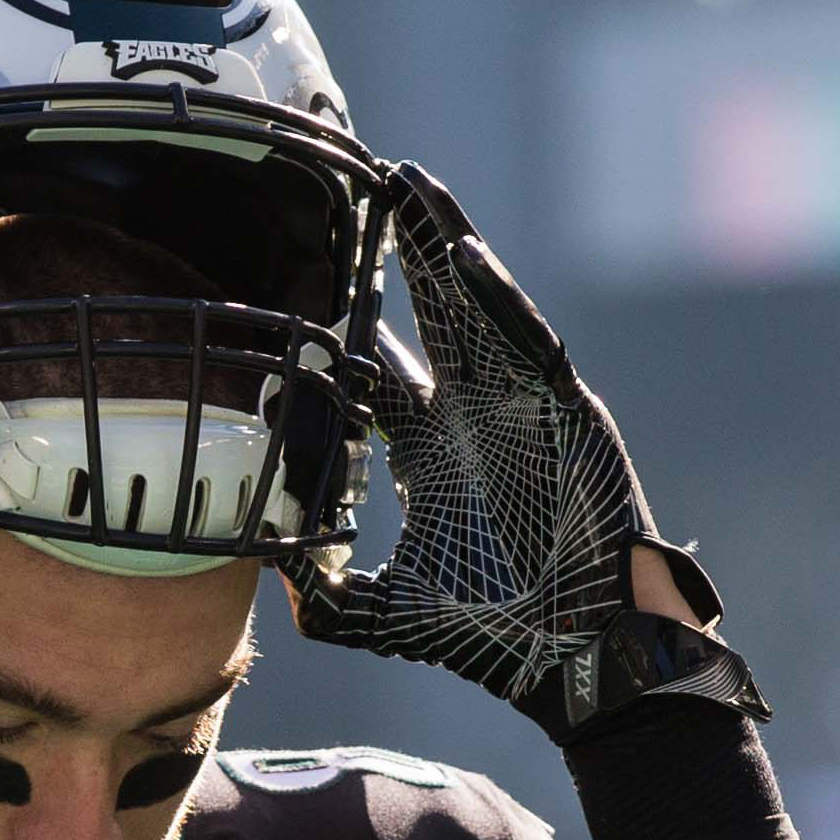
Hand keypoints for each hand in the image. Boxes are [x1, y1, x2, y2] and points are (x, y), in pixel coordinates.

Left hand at [281, 162, 764, 742]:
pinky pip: (527, 342)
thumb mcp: (386, 613)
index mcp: (429, 447)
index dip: (344, 321)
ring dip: (442, 244)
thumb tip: (265, 577)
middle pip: (427, 311)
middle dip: (397, 248)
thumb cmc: (492, 635)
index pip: (376, 367)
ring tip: (408, 182)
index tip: (298, 272)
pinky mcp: (565, 411)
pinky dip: (497, 300)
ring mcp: (520, 405)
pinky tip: (462, 258)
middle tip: (360, 182)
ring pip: (476, 306)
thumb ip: (323, 597)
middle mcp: (471, 413)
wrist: (574, 657)